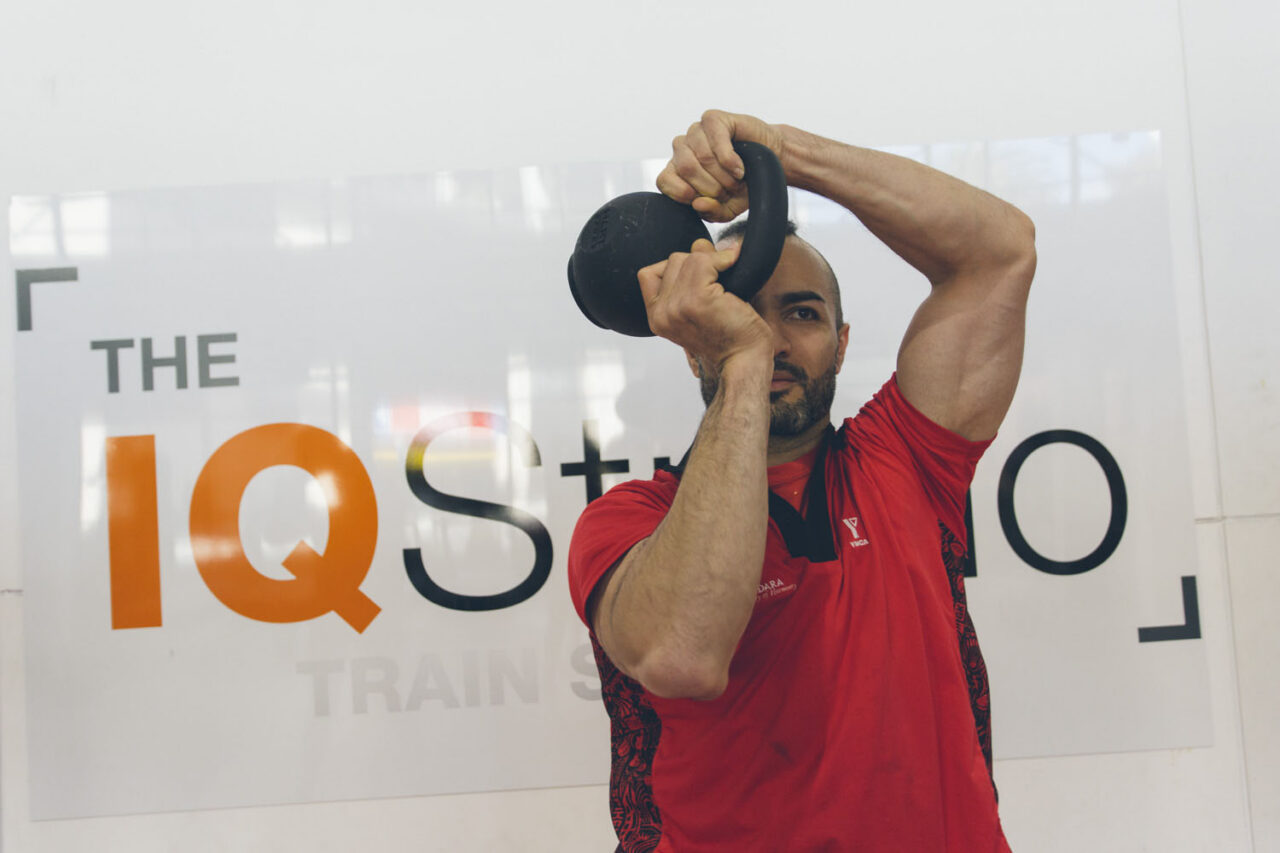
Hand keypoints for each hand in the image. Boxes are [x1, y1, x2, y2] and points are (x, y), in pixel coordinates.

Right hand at [637, 239, 772, 366]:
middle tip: (719, 283)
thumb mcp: (701, 307)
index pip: (649, 274)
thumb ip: (690, 278)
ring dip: (712, 262)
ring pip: (687, 258)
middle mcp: (661, 314)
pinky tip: (734, 269)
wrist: (744, 361)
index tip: (699, 280)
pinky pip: (703, 261)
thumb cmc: (729, 337)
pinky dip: (722, 259)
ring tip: (725, 284)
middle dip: (698, 264)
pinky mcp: (696, 300)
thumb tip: (700, 242)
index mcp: (656, 318)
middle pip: (672, 261)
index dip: (675, 269)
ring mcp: (676, 307)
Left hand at [655, 110, 786, 222]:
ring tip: (737, 179)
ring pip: (702, 156)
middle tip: (729, 190)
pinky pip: (716, 141)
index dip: (684, 193)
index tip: (705, 199)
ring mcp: (696, 131)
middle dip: (711, 186)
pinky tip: (739, 168)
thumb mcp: (728, 208)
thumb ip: (711, 212)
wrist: (771, 162)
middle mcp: (683, 148)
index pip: (664, 180)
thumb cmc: (745, 184)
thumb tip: (697, 204)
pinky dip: (730, 160)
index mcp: (678, 170)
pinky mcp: (713, 119)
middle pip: (685, 169)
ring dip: (724, 174)